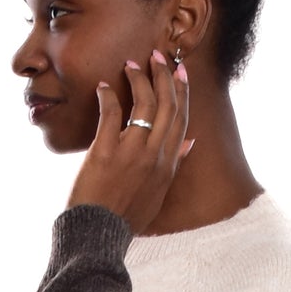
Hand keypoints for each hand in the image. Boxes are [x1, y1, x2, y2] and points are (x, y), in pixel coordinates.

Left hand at [66, 49, 193, 232]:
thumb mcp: (158, 194)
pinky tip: (103, 85)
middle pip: (167, 106)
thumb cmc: (126, 217)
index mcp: (168, 165)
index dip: (182, 92)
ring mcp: (131, 153)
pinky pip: (110, 114)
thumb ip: (174, 165)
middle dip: (164, 76)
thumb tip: (190, 143)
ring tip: (130, 63)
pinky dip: (108, 96)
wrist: (100, 235)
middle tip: (157, 55)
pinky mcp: (105, 152)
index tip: (180, 71)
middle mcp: (154, 156)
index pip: (181, 120)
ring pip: (144, 105)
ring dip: (139, 79)